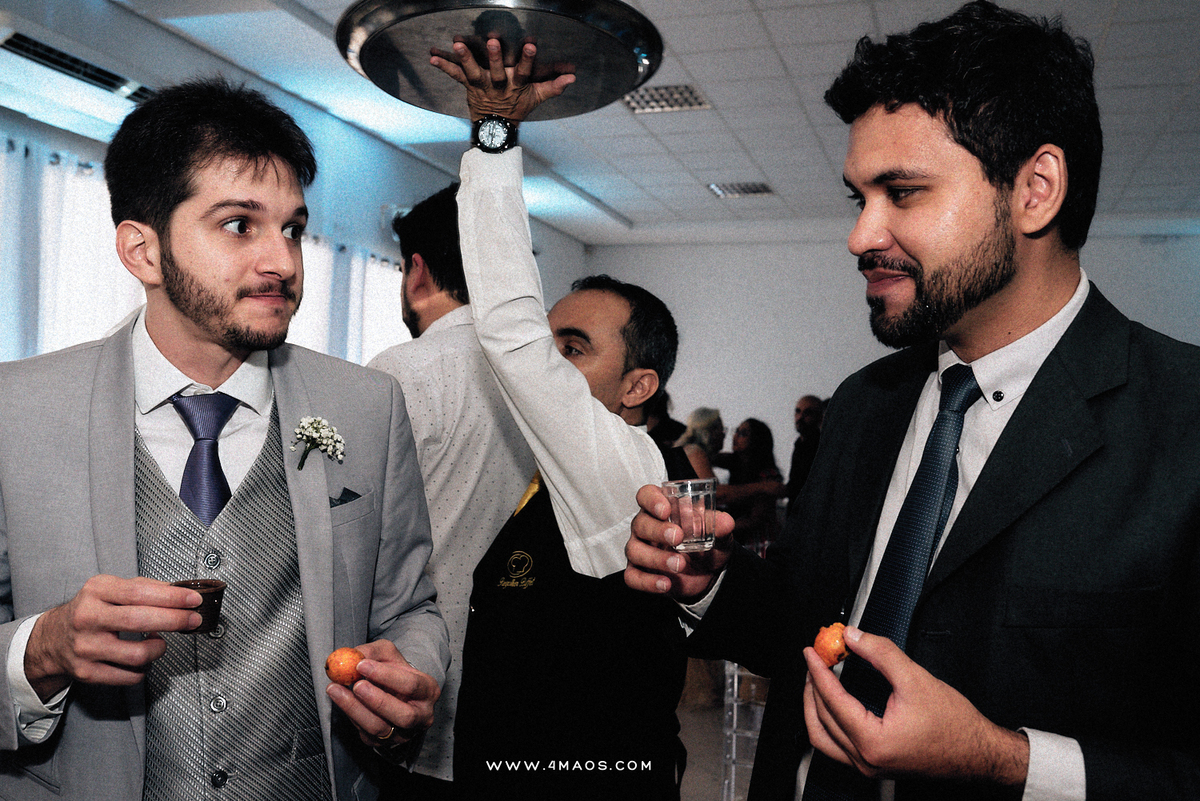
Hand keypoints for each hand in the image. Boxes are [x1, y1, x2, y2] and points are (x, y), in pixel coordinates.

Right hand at [25, 575, 202, 699]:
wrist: (53, 638)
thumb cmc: (90, 610)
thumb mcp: (110, 588)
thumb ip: (144, 587)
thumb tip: (181, 593)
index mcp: (96, 591)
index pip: (139, 593)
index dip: (172, 597)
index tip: (193, 600)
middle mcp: (87, 618)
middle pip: (140, 621)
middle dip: (175, 621)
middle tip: (192, 620)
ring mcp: (86, 647)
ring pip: (137, 654)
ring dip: (159, 649)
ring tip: (160, 642)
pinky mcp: (86, 672)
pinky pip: (129, 676)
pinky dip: (145, 669)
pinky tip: (144, 658)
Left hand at [325, 640, 439, 748]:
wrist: (392, 693)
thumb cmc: (393, 672)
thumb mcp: (387, 654)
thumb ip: (373, 652)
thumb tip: (355, 656)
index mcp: (428, 691)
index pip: (412, 685)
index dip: (387, 676)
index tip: (362, 665)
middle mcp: (421, 716)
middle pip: (403, 715)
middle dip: (377, 700)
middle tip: (356, 685)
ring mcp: (403, 733)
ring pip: (380, 728)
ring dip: (355, 709)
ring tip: (337, 690)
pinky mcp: (384, 743)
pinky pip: (366, 734)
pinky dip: (351, 717)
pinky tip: (342, 701)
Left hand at [430, 37, 574, 121]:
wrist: (496, 128)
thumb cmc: (517, 107)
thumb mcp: (537, 98)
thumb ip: (554, 86)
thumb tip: (573, 78)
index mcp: (516, 85)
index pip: (524, 71)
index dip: (527, 59)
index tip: (531, 45)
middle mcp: (498, 85)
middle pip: (497, 71)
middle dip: (496, 57)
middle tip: (494, 41)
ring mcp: (482, 86)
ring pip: (473, 71)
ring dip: (465, 57)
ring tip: (457, 43)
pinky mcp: (469, 86)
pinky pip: (455, 75)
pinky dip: (444, 65)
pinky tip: (432, 56)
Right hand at [623, 484, 734, 601]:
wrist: (709, 573)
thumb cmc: (707, 543)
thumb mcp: (717, 534)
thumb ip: (719, 526)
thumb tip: (725, 522)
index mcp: (661, 508)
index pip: (646, 495)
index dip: (652, 500)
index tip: (666, 509)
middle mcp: (646, 526)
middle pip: (640, 523)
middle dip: (658, 530)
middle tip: (678, 538)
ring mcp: (640, 549)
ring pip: (635, 550)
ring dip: (656, 558)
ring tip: (680, 564)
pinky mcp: (640, 572)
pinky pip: (633, 577)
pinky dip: (648, 582)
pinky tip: (666, 584)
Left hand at [803, 627, 1028, 785]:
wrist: (979, 753)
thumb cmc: (955, 725)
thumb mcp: (915, 679)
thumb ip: (880, 653)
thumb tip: (854, 638)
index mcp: (874, 741)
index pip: (832, 700)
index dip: (819, 671)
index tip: (812, 652)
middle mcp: (866, 760)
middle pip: (822, 718)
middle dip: (813, 685)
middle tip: (815, 660)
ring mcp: (868, 767)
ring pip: (823, 737)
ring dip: (815, 706)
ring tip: (817, 680)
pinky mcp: (874, 766)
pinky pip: (836, 746)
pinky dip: (828, 722)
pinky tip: (831, 703)